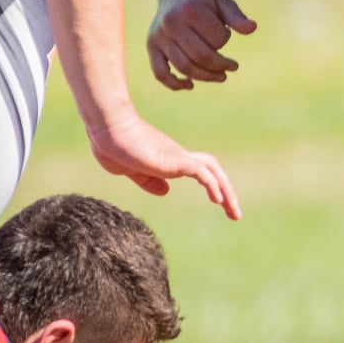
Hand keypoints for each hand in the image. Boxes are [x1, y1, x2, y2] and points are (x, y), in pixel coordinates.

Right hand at [90, 114, 240, 219]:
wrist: (108, 129)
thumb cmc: (112, 146)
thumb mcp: (130, 170)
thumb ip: (148, 180)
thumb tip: (165, 191)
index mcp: (168, 159)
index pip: (198, 169)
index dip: (211, 185)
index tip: (219, 202)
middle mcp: (178, 156)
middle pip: (212, 170)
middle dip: (227, 191)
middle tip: (235, 213)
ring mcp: (178, 156)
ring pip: (213, 171)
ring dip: (226, 191)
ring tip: (234, 212)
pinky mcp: (176, 159)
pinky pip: (202, 173)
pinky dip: (213, 185)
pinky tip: (218, 200)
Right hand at [147, 0, 256, 89]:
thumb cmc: (204, 0)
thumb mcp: (223, 2)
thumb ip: (237, 17)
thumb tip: (252, 28)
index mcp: (190, 10)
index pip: (215, 38)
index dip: (225, 39)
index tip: (226, 33)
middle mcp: (171, 23)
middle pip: (199, 56)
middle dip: (220, 65)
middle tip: (233, 67)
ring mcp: (158, 36)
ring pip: (183, 67)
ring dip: (205, 76)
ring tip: (221, 77)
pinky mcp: (151, 46)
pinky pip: (159, 72)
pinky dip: (174, 84)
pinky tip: (190, 85)